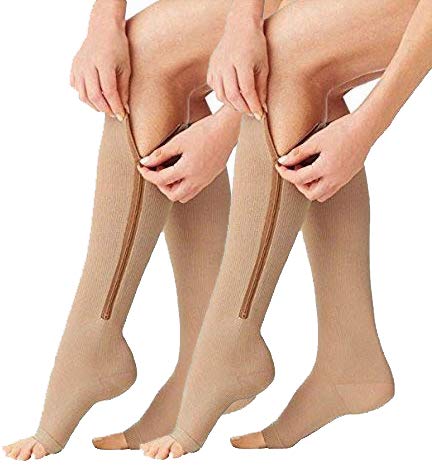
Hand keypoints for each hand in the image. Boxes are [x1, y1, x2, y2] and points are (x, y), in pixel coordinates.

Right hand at [70, 2, 129, 119]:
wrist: (103, 29)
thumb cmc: (118, 48)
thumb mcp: (125, 68)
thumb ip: (124, 90)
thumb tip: (124, 110)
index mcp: (103, 63)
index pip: (109, 92)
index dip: (116, 107)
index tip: (122, 116)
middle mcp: (88, 65)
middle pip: (94, 96)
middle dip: (105, 109)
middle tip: (114, 113)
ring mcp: (78, 66)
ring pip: (83, 95)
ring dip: (94, 105)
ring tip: (105, 107)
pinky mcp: (74, 67)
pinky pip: (76, 88)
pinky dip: (84, 95)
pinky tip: (94, 95)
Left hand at [137, 114, 234, 202]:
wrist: (227, 130)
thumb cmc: (204, 131)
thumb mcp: (179, 140)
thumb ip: (161, 153)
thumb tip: (145, 161)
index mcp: (187, 170)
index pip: (161, 180)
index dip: (148, 174)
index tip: (142, 167)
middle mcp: (196, 180)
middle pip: (172, 195)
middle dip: (160, 185)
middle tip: (157, 170)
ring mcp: (205, 181)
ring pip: (184, 196)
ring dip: (173, 188)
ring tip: (169, 172)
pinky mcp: (210, 178)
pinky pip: (194, 190)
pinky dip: (184, 186)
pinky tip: (182, 171)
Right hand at [207, 17, 267, 119]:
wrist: (240, 26)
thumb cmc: (256, 46)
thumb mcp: (263, 65)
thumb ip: (262, 88)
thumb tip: (262, 109)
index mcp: (242, 61)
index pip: (247, 90)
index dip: (254, 105)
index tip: (260, 115)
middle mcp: (226, 63)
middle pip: (233, 95)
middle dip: (243, 108)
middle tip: (252, 113)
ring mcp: (216, 65)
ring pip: (221, 95)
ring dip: (232, 105)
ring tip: (243, 106)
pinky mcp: (211, 67)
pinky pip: (215, 88)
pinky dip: (223, 95)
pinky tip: (232, 95)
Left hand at [276, 114, 374, 201]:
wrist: (366, 128)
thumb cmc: (342, 130)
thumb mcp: (316, 140)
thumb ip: (298, 152)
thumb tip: (283, 161)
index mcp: (325, 169)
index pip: (299, 179)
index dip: (285, 173)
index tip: (280, 166)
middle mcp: (334, 179)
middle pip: (310, 194)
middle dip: (299, 184)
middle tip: (294, 169)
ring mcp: (343, 180)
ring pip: (322, 195)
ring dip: (310, 187)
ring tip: (307, 170)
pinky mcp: (348, 177)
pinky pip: (331, 189)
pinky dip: (321, 185)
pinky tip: (319, 169)